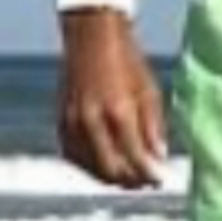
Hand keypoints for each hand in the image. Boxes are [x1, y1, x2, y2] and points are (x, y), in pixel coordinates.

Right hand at [57, 13, 167, 188]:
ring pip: (91, 168)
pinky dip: (90, 166)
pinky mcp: (60, 122)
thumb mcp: (148, 90)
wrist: (91, 38)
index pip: (135, 158)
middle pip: (111, 170)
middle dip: (131, 181)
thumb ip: (153, 127)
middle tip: (146, 182)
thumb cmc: (126, 61)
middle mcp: (91, 121)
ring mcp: (72, 123)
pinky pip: (74, 157)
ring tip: (129, 176)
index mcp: (118, 111)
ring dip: (112, 177)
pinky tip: (105, 164)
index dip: (149, 175)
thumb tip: (158, 159)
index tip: (161, 181)